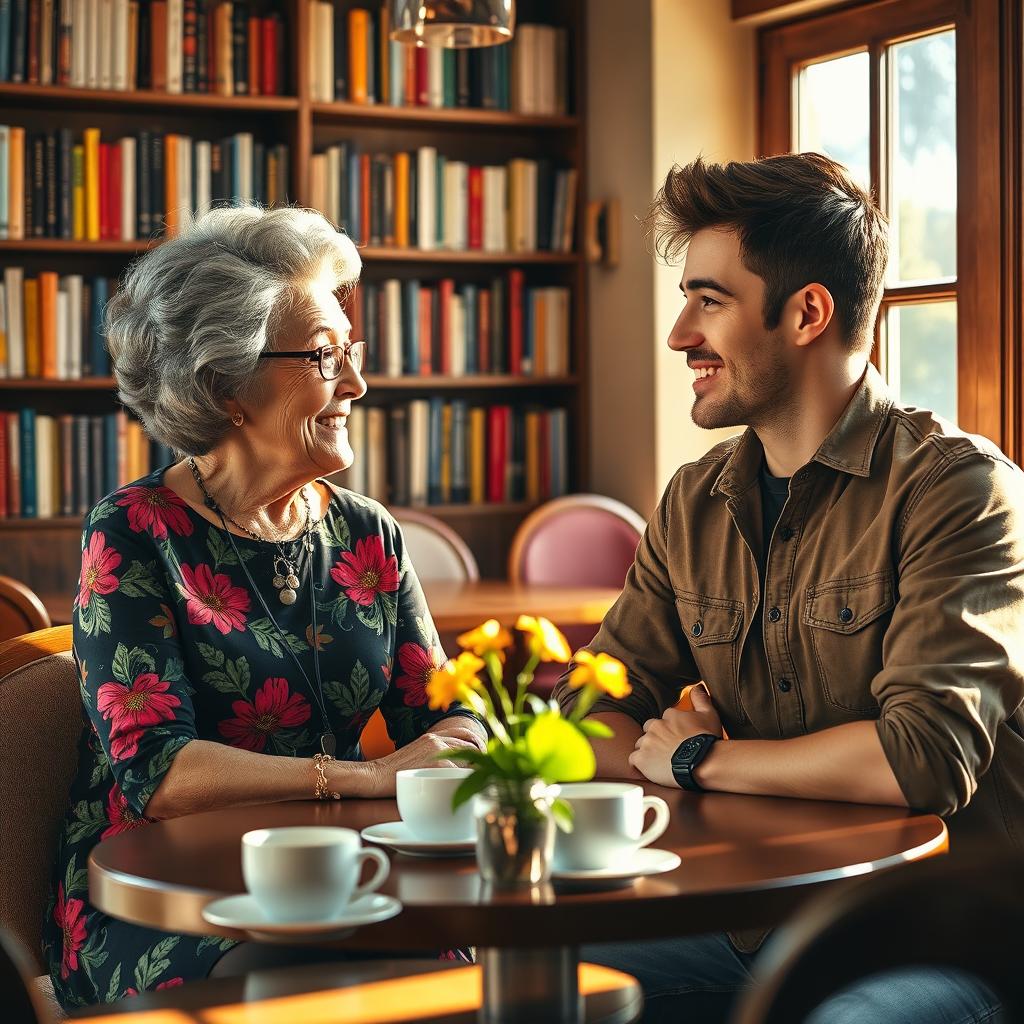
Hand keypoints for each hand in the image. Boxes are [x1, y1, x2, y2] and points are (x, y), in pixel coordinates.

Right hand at [354, 720, 486, 796]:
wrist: (375, 776)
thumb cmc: (393, 772)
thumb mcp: (416, 755)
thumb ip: (433, 754)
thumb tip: (452, 764)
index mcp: (432, 736)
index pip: (463, 733)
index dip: (477, 742)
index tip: (483, 753)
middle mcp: (437, 739)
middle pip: (470, 745)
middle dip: (482, 757)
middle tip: (486, 770)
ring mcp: (439, 752)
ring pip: (470, 757)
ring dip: (477, 769)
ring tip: (480, 781)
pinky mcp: (439, 766)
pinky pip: (463, 772)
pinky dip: (468, 780)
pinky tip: (468, 789)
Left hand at [628, 685, 722, 787]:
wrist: (703, 762)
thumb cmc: (707, 740)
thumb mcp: (709, 714)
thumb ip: (700, 699)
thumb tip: (698, 686)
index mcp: (668, 716)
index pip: (663, 720)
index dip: (670, 731)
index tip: (677, 739)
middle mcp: (655, 726)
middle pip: (649, 731)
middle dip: (656, 739)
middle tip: (668, 750)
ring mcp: (647, 742)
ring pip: (641, 745)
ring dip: (649, 751)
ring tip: (661, 761)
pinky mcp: (641, 758)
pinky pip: (633, 760)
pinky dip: (640, 764)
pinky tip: (650, 768)